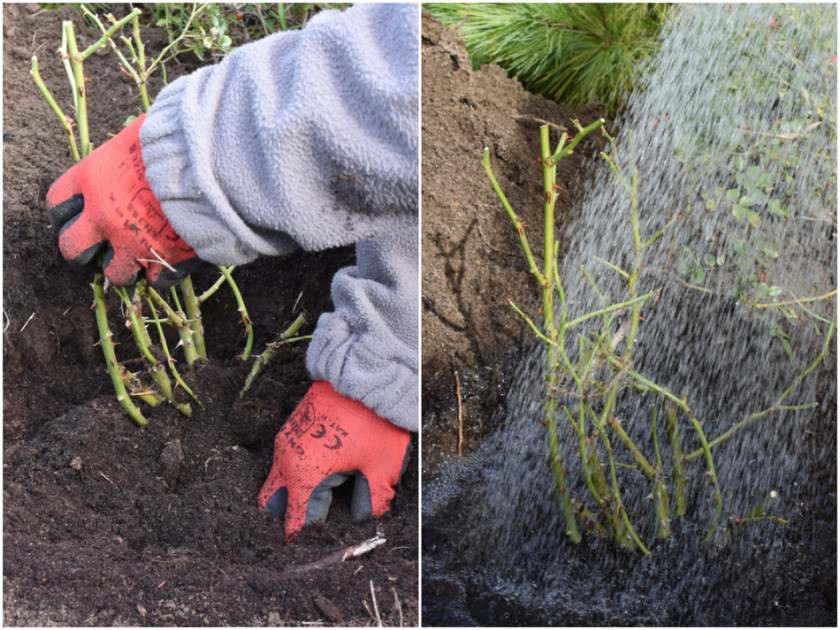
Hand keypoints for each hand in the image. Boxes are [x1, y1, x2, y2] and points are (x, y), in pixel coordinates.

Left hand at [46, 114, 200, 286]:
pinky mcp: (164, 262)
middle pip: (72, 247)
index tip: (78, 216)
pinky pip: (157, 280)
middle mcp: (103, 216)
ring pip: (114, 273)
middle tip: (102, 247)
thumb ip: (129, 152)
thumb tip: (140, 145)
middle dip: (84, 252)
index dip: (65, 214)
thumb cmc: (179, 140)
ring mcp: (132, 243)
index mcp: (92, 180)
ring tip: (143, 258)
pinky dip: (165, 273)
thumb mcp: (141, 135)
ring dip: (126, 268)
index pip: (57, 204)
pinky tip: (175, 261)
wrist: (212, 167)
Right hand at [258, 381, 410, 540]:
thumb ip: (371, 503)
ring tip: (320, 501)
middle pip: (273, 503)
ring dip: (293, 493)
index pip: (295, 522)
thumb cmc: (375, 419)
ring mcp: (285, 439)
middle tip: (311, 527)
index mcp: (304, 474)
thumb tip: (362, 522)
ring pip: (278, 479)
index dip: (305, 540)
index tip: (313, 550)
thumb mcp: (382, 468)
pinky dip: (296, 472)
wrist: (365, 371)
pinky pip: (286, 458)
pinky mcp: (292, 426)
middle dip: (287, 518)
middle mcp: (286, 458)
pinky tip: (321, 472)